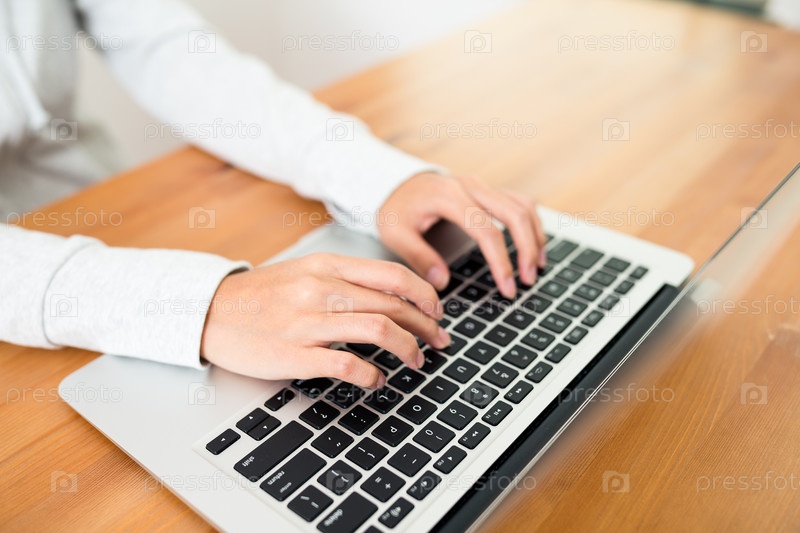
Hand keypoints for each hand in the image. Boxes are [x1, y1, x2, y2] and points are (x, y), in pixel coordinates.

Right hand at [200, 253, 448, 387]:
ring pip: (379, 331)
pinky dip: (372, 375)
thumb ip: (345, 279)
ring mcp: (308, 322)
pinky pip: (347, 365)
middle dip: (426, 326)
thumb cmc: (261, 295)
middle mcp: (321, 289)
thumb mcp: (304, 271)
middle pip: (393, 305)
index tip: (437, 310)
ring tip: (417, 361)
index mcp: (327, 265)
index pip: (392, 275)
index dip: (424, 294)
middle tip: (439, 341)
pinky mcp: (294, 354)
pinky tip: (377, 381)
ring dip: (409, 349)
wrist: (209, 311)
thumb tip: (391, 295)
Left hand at [379, 173, 546, 297]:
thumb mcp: (394, 233)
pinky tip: (534, 244)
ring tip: (536, 266)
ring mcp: (481, 185)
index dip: (502, 262)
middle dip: (527, 249)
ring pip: (522, 205)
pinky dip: (531, 223)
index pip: (487, 231)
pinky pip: (518, 201)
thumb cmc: (395, 208)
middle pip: (515, 214)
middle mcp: (471, 186)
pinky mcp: (486, 189)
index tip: (508, 287)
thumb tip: (442, 282)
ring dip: (535, 235)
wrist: (393, 181)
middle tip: (528, 280)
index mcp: (449, 197)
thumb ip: (418, 257)